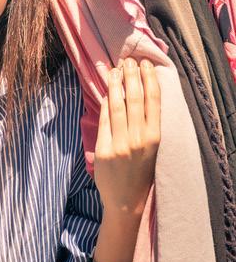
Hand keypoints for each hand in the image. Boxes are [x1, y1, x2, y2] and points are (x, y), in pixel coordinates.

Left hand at [94, 58, 159, 217]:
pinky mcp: (106, 150)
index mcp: (155, 138)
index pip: (154, 102)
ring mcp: (122, 144)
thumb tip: (136, 94)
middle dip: (131, 76)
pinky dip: (105, 102)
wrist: (126, 201)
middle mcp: (140, 139)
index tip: (145, 64)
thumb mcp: (150, 148)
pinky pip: (104, 120)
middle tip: (128, 60)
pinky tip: (106, 90)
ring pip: (118, 106)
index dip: (149, 80)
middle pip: (135, 99)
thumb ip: (144, 125)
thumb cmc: (139, 171)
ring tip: (114, 69)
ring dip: (115, 84)